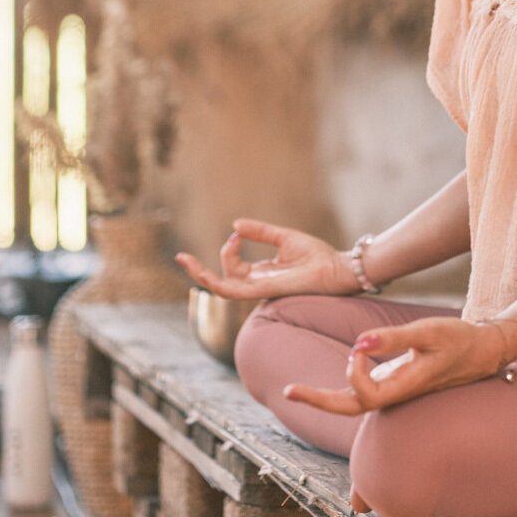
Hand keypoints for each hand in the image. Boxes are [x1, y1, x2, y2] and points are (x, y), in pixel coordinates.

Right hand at [176, 218, 358, 299]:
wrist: (335, 268)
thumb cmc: (316, 255)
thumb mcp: (283, 237)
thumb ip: (260, 231)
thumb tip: (235, 225)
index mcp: (262, 273)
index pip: (232, 265)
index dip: (228, 248)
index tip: (238, 232)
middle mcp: (257, 284)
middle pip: (220, 280)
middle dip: (198, 270)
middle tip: (180, 257)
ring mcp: (258, 289)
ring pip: (220, 289)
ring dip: (200, 276)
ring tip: (184, 260)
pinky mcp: (262, 291)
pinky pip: (232, 291)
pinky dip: (216, 282)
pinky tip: (204, 271)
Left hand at [283, 316, 515, 415]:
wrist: (483, 351)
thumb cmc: (458, 338)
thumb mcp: (428, 332)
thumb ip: (393, 338)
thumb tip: (359, 343)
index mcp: (406, 387)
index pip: (366, 395)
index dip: (356, 371)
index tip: (361, 346)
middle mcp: (397, 396)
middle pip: (351, 408)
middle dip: (319, 399)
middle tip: (288, 391)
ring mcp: (395, 391)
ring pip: (355, 405)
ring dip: (325, 398)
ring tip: (294, 392)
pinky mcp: (395, 383)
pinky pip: (364, 396)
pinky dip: (344, 393)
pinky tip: (322, 392)